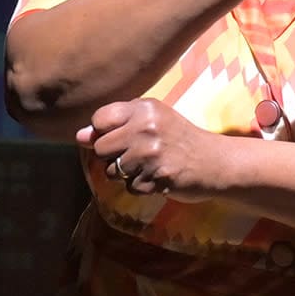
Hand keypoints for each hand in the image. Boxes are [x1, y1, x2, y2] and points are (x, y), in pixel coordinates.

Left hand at [78, 100, 226, 196]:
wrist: (215, 162)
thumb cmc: (179, 139)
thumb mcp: (152, 121)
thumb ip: (116, 125)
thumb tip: (79, 137)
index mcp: (144, 108)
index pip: (99, 120)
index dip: (103, 132)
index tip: (121, 137)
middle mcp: (146, 128)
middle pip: (101, 148)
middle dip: (113, 156)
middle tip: (136, 155)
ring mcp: (152, 154)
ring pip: (113, 171)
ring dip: (127, 174)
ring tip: (149, 166)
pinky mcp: (158, 178)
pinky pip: (130, 187)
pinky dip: (141, 186)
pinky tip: (158, 178)